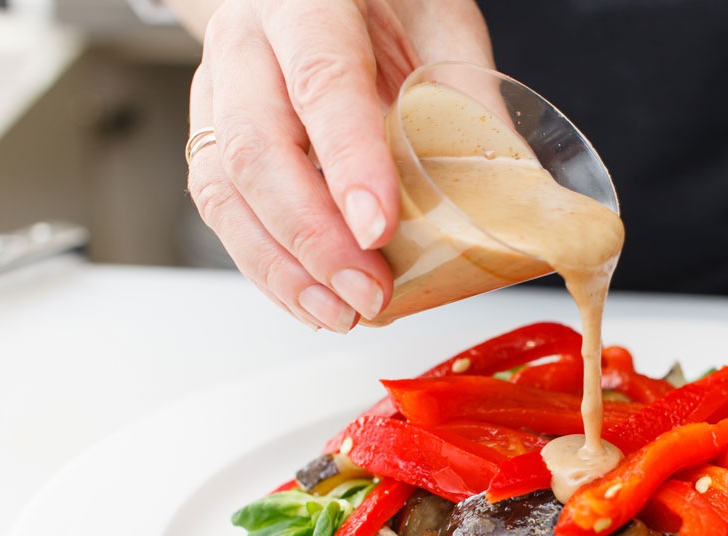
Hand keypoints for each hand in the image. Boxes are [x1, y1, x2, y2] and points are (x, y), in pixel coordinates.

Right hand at [182, 0, 492, 330]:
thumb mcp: (439, 20)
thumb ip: (469, 95)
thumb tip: (515, 191)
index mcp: (306, 0)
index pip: (321, 81)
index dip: (348, 161)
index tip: (378, 230)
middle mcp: (247, 44)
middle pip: (255, 148)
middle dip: (313, 237)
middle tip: (367, 292)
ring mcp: (217, 93)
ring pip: (223, 191)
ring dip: (283, 267)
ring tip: (340, 313)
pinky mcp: (212, 139)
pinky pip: (223, 212)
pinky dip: (267, 267)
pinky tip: (310, 298)